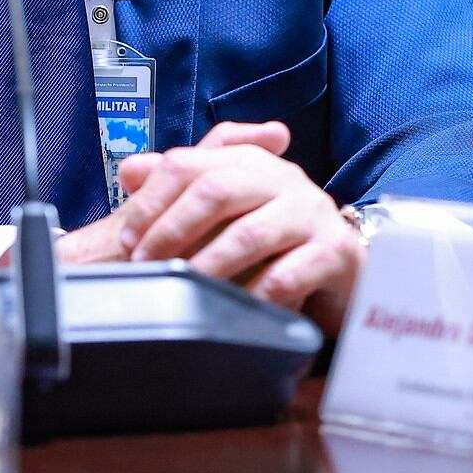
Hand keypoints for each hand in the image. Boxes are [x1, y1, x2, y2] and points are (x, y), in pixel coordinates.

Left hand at [115, 121, 365, 331]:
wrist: (344, 268)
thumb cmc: (274, 238)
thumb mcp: (226, 206)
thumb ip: (181, 186)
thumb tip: (130, 171)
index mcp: (247, 161)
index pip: (187, 164)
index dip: (151, 201)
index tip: (127, 239)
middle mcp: (281, 178)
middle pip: (216, 191)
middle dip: (172, 229)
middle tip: (146, 264)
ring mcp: (311, 214)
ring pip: (249, 234)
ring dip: (207, 265)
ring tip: (183, 288)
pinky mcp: (335, 252)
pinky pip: (286, 276)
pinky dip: (252, 296)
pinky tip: (231, 310)